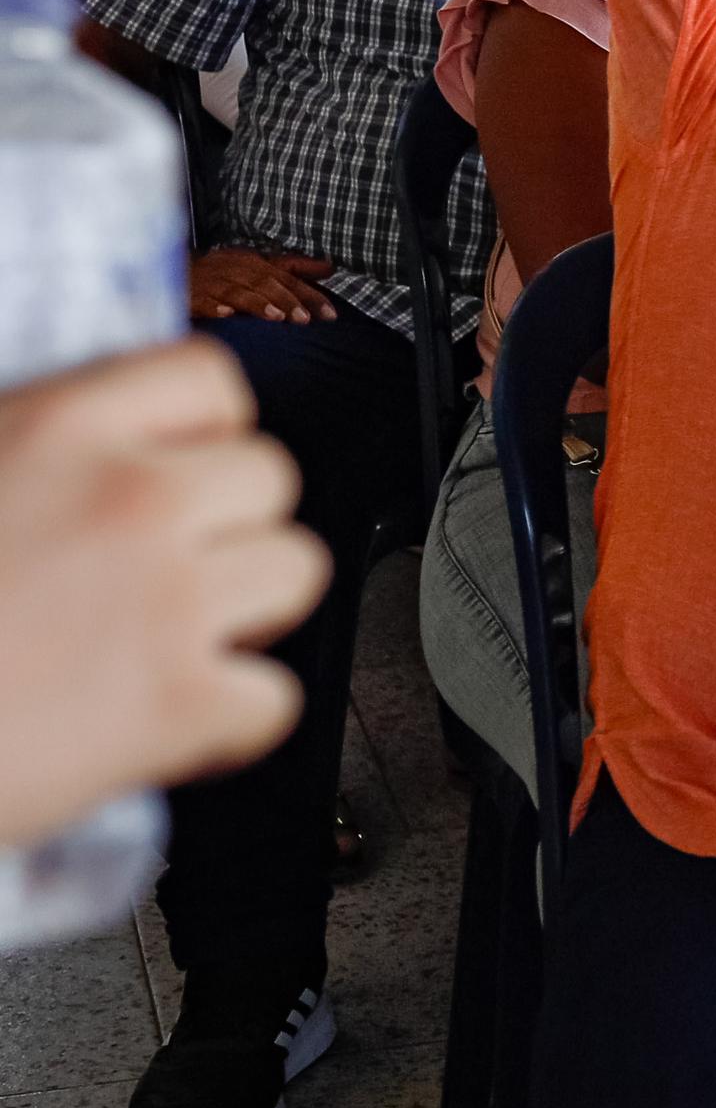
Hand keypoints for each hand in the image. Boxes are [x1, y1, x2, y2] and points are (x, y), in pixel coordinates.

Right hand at [0, 341, 324, 846]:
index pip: (206, 381)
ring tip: (163, 643)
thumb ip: (25, 454)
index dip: (201, 433)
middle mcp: (128, 497)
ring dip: (243, 611)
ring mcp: (164, 597)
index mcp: (55, 429)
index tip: (177, 469)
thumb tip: (67, 462)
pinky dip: (227, 721)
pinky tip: (160, 727)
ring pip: (297, 571)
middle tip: (162, 574)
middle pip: (270, 476)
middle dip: (226, 525)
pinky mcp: (176, 704)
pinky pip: (274, 696)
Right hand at [189, 249, 339, 324]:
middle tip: (304, 319)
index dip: (310, 295)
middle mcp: (236, 270)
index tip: (331, 314)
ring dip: (257, 304)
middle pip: (266, 284)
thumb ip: (294, 269)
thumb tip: (330, 268)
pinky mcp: (191, 296)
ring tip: (276, 317)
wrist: (172, 270)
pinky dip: (214, 307)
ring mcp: (213, 282)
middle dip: (287, 301)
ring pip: (238, 292)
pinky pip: (203, 301)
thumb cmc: (224, 272)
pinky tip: (226, 315)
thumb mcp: (259, 266)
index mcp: (254, 263)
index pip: (288, 279)